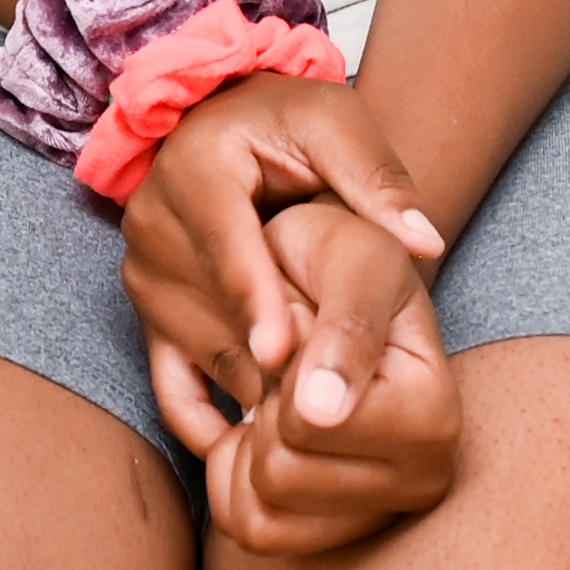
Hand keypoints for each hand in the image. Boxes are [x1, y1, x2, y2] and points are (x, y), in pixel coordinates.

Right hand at [120, 71, 460, 557]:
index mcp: (196, 166)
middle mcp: (153, 218)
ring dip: (251, 388)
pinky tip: (258, 448)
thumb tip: (425, 241)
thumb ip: (379, 179)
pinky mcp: (147, 312)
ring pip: (196, 347)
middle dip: (266, 356)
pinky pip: (168, 382)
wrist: (226, 124)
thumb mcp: (337, 124)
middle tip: (326, 405)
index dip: (256, 301)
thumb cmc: (287, 122)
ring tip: (314, 423)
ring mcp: (144, 270)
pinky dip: (208, 420)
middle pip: (209, 307)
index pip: (224, 244)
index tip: (288, 354)